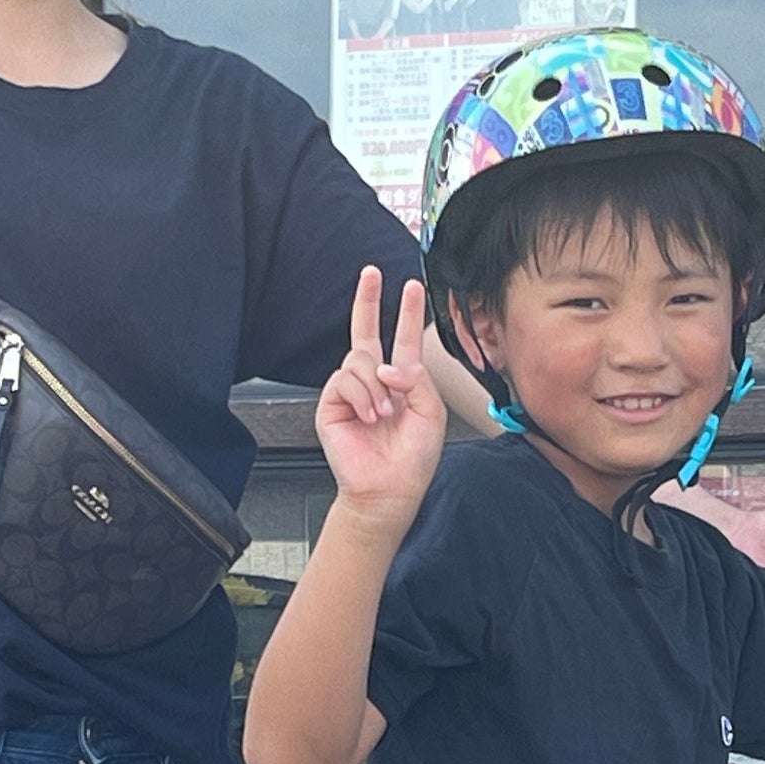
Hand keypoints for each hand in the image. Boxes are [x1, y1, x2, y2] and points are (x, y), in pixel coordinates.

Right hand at [315, 265, 447, 524]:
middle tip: (371, 274)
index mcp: (402, 381)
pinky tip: (369, 417)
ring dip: (376, 386)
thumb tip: (386, 364)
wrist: (389, 490)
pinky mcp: (332, 404)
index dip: (407, 312)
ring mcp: (352, 391)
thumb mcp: (431, 412)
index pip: (403, 339)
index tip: (410, 286)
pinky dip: (362, 396)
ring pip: (359, 359)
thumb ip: (417, 379)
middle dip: (368, 300)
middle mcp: (375, 381)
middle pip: (366, 331)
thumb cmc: (413, 458)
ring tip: (384, 415)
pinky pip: (344, 379)